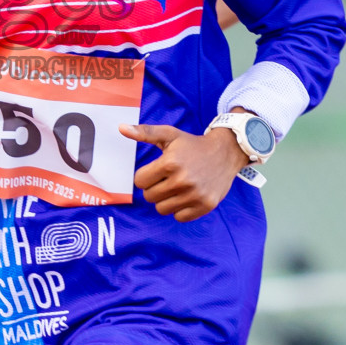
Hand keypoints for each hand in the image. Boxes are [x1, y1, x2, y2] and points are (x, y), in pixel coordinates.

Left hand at [119, 123, 247, 221]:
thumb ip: (144, 133)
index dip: (146, 175)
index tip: (157, 170)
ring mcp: (195, 194)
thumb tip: (120, 128)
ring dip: (166, 200)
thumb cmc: (192, 145)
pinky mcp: (205, 205)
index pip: (140, 181)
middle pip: (149, 196)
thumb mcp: (169, 135)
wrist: (225, 153)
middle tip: (168, 178)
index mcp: (170, 163)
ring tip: (177, 187)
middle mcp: (182, 180)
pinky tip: (187, 195)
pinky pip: (179, 217)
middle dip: (155, 187)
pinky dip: (180, 209)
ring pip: (162, 209)